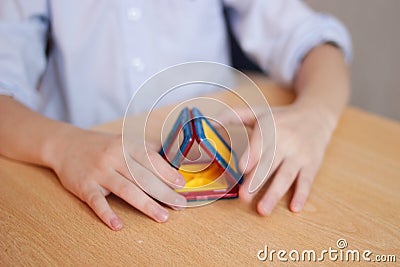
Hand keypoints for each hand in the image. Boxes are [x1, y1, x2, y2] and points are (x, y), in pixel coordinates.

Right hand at [47, 128, 186, 229]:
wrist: (66, 145)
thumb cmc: (102, 146)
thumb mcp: (124, 141)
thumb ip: (146, 151)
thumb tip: (172, 163)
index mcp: (126, 145)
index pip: (151, 160)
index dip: (168, 173)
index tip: (181, 185)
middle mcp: (114, 157)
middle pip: (143, 177)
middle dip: (164, 193)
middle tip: (179, 205)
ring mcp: (99, 172)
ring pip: (126, 190)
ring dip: (146, 205)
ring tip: (162, 217)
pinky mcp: (84, 186)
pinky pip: (97, 202)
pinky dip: (107, 214)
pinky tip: (118, 225)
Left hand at [219, 102, 335, 214]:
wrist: (317, 116)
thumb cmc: (280, 118)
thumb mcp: (259, 113)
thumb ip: (234, 116)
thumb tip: (209, 122)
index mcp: (270, 127)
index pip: (260, 142)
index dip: (252, 155)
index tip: (242, 168)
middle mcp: (285, 141)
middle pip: (270, 163)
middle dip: (257, 181)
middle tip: (244, 197)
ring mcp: (299, 155)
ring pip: (286, 176)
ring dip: (274, 194)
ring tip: (262, 210)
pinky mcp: (312, 165)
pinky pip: (306, 181)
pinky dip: (301, 195)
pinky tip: (294, 208)